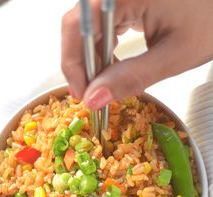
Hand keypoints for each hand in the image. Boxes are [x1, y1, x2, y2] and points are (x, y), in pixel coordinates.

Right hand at [61, 0, 212, 109]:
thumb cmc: (211, 22)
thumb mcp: (172, 56)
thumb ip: (131, 78)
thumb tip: (93, 99)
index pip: (77, 28)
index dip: (72, 65)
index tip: (82, 95)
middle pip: (79, 27)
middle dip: (84, 65)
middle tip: (95, 94)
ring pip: (89, 27)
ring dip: (93, 59)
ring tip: (107, 82)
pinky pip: (103, 23)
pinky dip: (105, 48)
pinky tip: (114, 63)